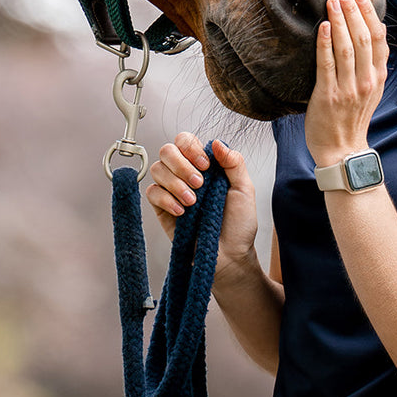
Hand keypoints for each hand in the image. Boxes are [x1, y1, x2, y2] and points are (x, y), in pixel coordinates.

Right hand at [147, 132, 259, 282]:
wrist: (230, 256)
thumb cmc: (239, 225)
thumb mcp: (244, 190)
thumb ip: (234, 163)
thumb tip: (217, 143)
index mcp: (204, 165)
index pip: (186, 140)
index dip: (191, 148)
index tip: (205, 165)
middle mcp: (185, 173)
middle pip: (167, 150)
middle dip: (181, 165)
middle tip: (199, 184)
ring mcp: (172, 190)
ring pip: (157, 169)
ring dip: (175, 183)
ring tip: (193, 202)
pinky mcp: (162, 209)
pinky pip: (152, 193)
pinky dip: (165, 199)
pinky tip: (181, 211)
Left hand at [305, 0, 388, 167]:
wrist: (341, 151)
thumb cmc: (351, 118)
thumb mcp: (369, 90)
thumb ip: (370, 64)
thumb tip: (364, 32)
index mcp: (378, 77)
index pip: (377, 38)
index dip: (369, 13)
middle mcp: (366, 81)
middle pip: (362, 37)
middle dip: (352, 9)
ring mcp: (348, 89)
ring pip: (346, 47)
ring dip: (339, 20)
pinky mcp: (328, 95)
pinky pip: (327, 64)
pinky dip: (325, 42)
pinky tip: (323, 26)